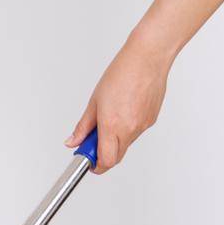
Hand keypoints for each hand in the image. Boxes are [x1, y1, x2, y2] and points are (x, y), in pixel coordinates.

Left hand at [66, 37, 172, 174]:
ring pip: (126, 144)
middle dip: (103, 154)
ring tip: (112, 114)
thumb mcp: (95, 101)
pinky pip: (136, 133)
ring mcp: (142, 126)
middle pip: (116, 157)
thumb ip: (83, 126)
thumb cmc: (122, 73)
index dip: (95, 165)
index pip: (105, 161)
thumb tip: (73, 141)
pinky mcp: (151, 121)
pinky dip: (127, 128)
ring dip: (115, 138)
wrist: (148, 59)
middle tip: (94, 139)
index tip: (88, 160)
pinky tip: (125, 109)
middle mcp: (129, 129)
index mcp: (112, 125)